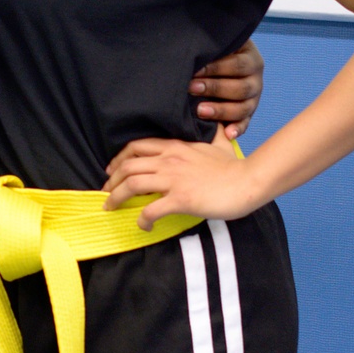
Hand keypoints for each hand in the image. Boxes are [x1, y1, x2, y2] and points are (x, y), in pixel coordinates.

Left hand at [103, 126, 257, 230]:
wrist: (248, 181)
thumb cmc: (234, 166)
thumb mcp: (221, 143)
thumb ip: (215, 134)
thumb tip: (220, 126)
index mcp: (175, 147)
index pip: (136, 147)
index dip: (118, 159)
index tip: (111, 171)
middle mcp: (169, 160)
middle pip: (127, 166)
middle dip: (111, 180)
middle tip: (106, 193)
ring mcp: (173, 179)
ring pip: (131, 185)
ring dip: (116, 198)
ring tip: (111, 208)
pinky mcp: (180, 199)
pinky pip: (150, 210)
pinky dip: (141, 220)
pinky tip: (144, 226)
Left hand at [188, 39, 263, 136]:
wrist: (222, 64)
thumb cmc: (215, 53)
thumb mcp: (218, 46)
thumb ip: (212, 49)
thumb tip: (194, 51)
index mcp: (251, 59)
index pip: (237, 65)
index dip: (215, 68)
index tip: (194, 71)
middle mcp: (256, 80)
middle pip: (241, 88)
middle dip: (215, 89)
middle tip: (191, 89)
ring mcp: (254, 99)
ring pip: (243, 108)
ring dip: (221, 110)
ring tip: (200, 111)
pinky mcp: (247, 114)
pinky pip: (245, 123)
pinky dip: (237, 129)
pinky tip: (227, 134)